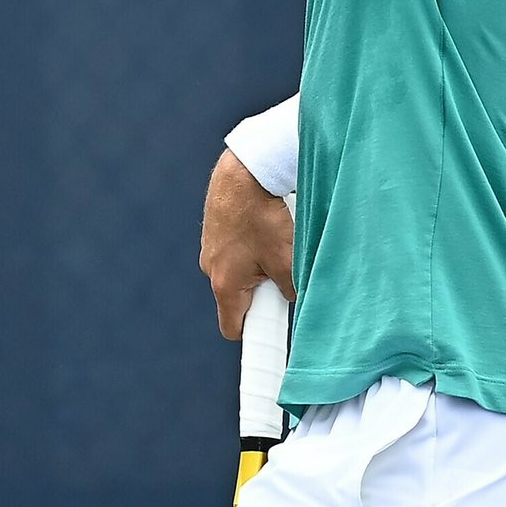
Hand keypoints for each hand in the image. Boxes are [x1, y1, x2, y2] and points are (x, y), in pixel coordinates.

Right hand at [199, 149, 294, 339]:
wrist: (244, 169)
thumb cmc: (263, 214)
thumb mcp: (286, 257)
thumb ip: (289, 287)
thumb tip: (293, 296)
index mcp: (225, 284)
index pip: (232, 328)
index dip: (253, 334)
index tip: (270, 337)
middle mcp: (211, 267)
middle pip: (238, 296)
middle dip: (262, 291)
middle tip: (282, 273)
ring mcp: (211, 246)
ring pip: (239, 268)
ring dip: (258, 263)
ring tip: (276, 239)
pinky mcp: (216, 227)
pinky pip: (236, 246)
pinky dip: (251, 242)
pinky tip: (265, 223)